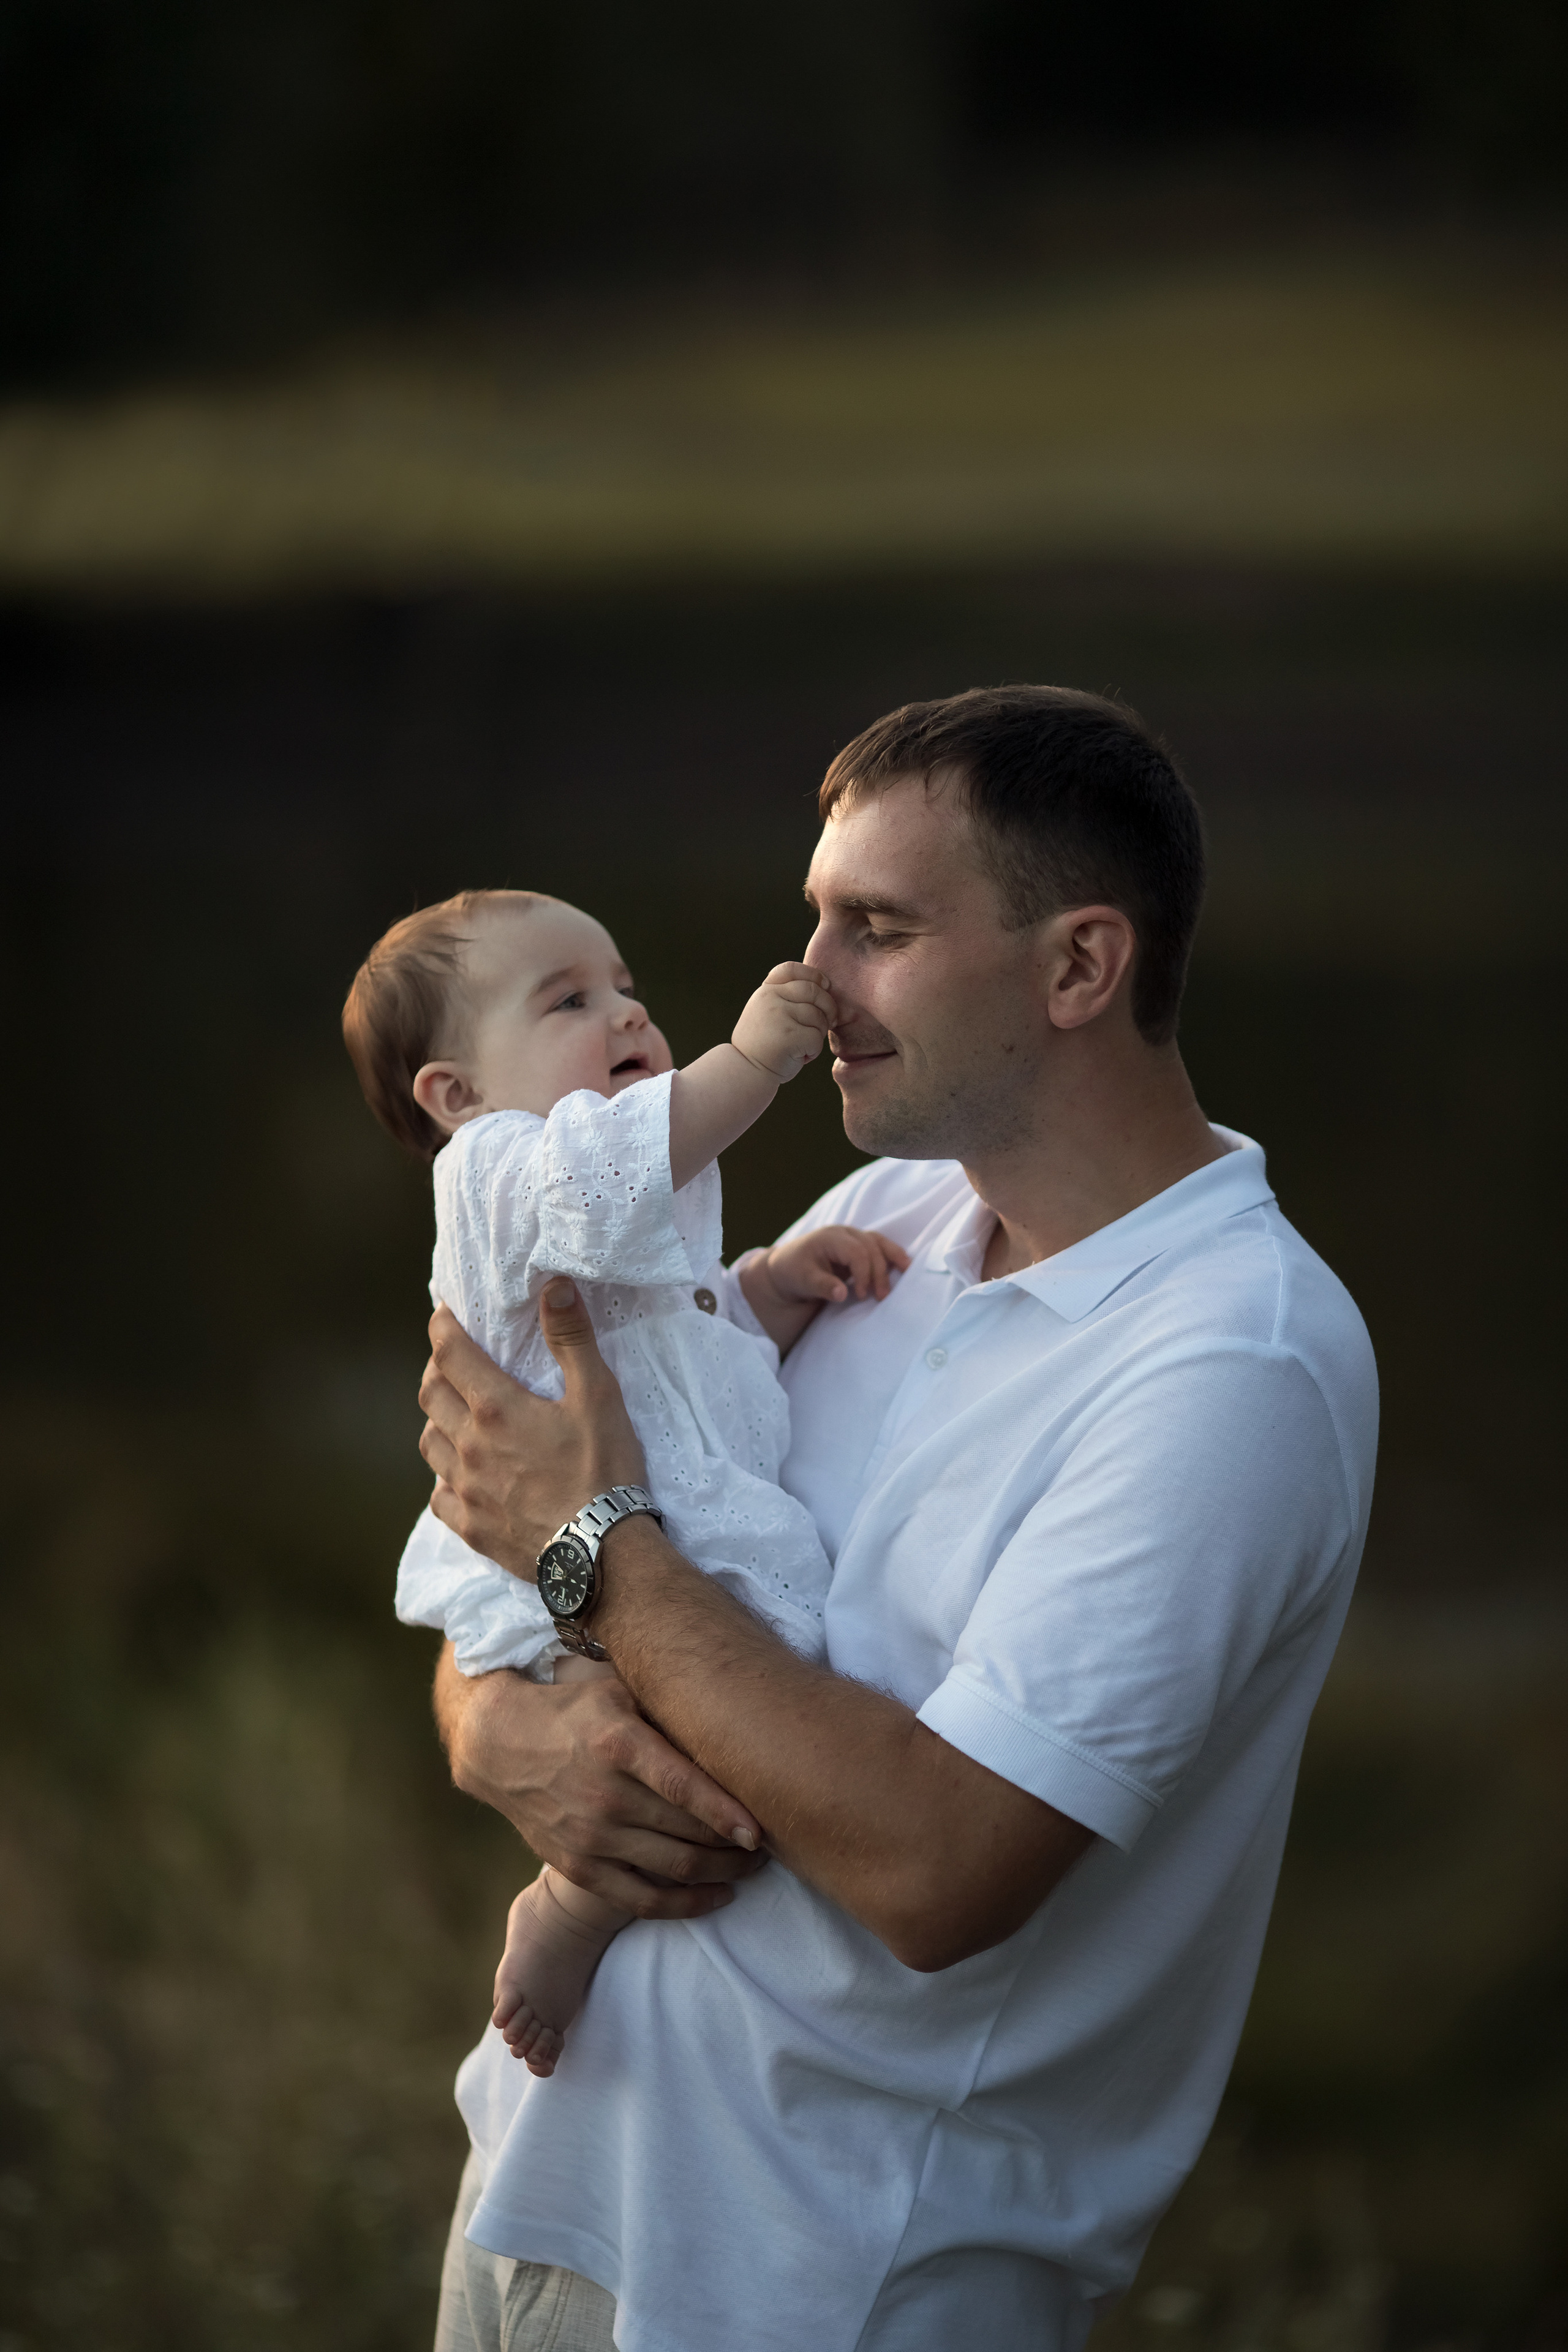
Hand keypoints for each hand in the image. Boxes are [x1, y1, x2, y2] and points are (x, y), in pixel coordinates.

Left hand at [419, 1281, 643, 1574]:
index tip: (443, 1314)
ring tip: (455, 1415)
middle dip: (437, 1370)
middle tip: (453, 1361)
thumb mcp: (598, 1397)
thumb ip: (571, 1339)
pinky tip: (460, 1477)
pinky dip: (444, 1478)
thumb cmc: (604, 1471)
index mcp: (496, 1408)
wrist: (601, 1555)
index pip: (450, 1354)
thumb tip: (553, 1285)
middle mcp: (470, 1446)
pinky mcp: (471, 1528)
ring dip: (437, 1421)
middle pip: (431, 1395)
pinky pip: (439, 1497)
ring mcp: (466, 1490)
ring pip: (429, 1444)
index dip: (442, 1328)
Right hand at [434, 1646, 767, 1917]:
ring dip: (721, 1873)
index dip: (727, 1812)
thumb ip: (665, 1707)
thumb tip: (729, 1714)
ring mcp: (591, 1837)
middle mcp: (606, 1795)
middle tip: (771, 1843)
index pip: (684, 1785)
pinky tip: (716, 1897)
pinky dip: (684, 1905)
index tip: (762, 1830)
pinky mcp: (578, 1867)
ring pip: (673, 1868)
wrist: (501, 1744)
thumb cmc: (573, 1709)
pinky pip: (640, 1899)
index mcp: (619, 1745)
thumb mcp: (617, 1691)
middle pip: (689, 1831)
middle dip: (737, 1844)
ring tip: (752, 1867)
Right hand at [731, 961, 836, 1082]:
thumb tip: (826, 988)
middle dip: (829, 1007)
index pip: (791, 969)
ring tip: (804, 1045)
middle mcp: (770, 998)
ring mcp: (779, 1015)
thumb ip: (786, 997)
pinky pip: (816, 1038)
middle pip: (814, 991)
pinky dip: (814, 1051)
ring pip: (818, 1016)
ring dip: (819, 1034)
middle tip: (830, 1022)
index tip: (825, 986)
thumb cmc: (764, 1044)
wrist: (746, 1071)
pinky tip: (801, 1056)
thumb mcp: (767, 1011)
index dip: (814, 974)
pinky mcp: (789, 1035)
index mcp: (766, 990)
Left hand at [761, 1224, 909, 1307]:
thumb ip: (822, 1286)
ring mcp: (852, 1237)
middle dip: (879, 1272)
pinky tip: (903, 1265)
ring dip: (893, 1257)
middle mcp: (844, 1233)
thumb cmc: (792, 1273)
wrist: (786, 1268)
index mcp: (829, 1237)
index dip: (864, 1273)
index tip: (861, 1295)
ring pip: (879, 1242)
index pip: (856, 1252)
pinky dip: (891, 1255)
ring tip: (907, 1272)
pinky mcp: (858, 1246)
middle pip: (871, 1246)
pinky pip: (879, 1246)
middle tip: (881, 1297)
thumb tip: (842, 1293)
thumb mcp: (802, 1281)